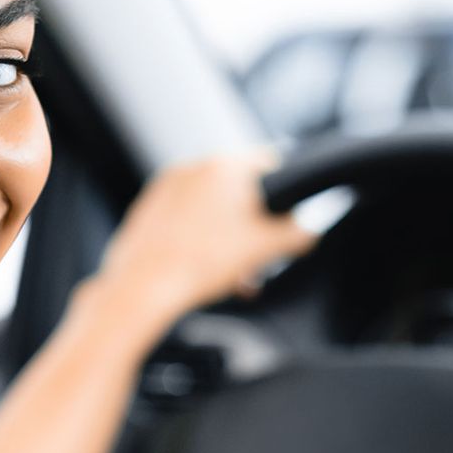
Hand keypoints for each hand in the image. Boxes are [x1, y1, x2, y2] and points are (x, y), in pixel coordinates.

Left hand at [93, 145, 330, 338]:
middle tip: (261, 257)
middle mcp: (193, 168)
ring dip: (230, 237)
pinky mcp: (148, 210)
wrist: (142, 288)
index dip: (289, 192)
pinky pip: (185, 220)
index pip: (272, 164)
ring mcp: (166, 188)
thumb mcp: (267, 248)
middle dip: (255, 225)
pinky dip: (200, 239)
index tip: (290, 217)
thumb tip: (310, 228)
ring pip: (213, 208)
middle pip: (240, 191)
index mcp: (225, 166)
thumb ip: (299, 232)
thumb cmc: (202, 264)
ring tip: (235, 275)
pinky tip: (206, 271)